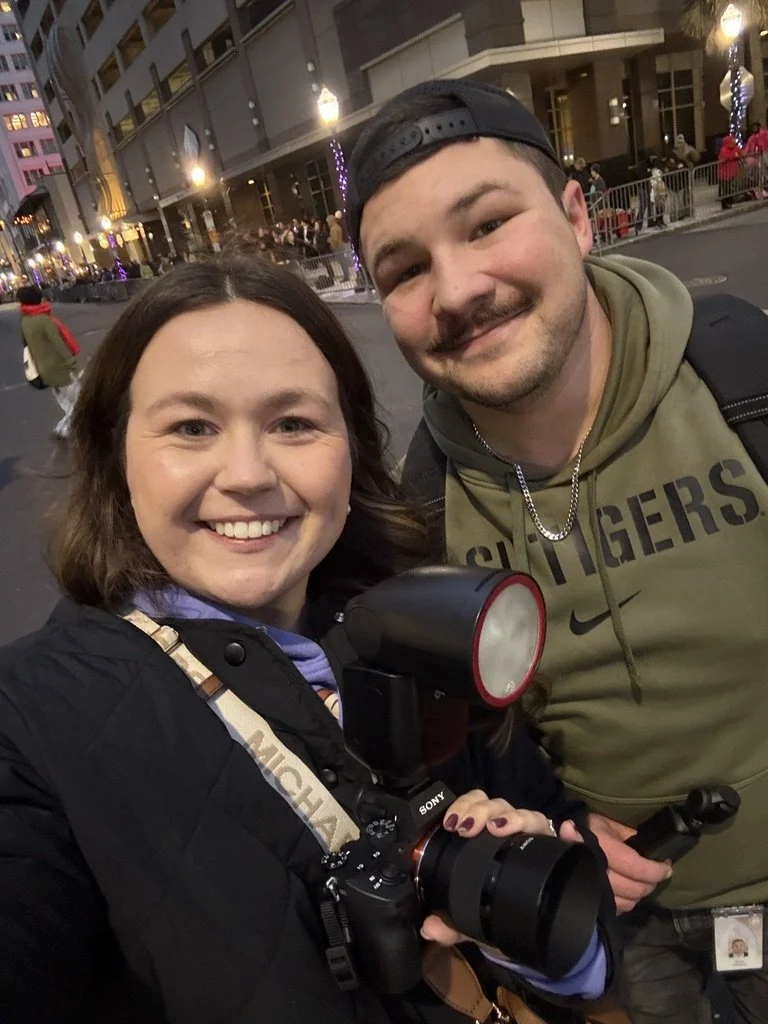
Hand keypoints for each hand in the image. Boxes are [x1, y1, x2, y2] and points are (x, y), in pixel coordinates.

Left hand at [420, 789, 554, 947]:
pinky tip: (566, 832)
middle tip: (470, 828)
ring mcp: (537, 841)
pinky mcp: (560, 857)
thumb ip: (450, 924)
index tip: (454, 823)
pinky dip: (569, 834)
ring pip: (529, 816)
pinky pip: (568, 841)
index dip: (465, 806)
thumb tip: (429, 928)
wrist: (527, 933)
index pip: (477, 805)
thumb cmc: (495, 911)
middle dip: (483, 810)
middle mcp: (511, 832)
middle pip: (499, 806)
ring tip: (500, 827)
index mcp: (486, 837)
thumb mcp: (469, 919)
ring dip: (515, 817)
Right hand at [583, 812, 672, 913]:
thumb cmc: (586, 828)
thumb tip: (652, 847)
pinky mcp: (590, 901)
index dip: (655, 870)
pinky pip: (616, 909)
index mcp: (604, 849)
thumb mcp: (607, 823)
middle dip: (651, 883)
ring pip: (627, 902)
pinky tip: (628, 892)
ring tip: (643, 883)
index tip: (667, 867)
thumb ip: (629, 835)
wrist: (555, 840)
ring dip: (639, 894)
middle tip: (658, 874)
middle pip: (635, 889)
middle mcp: (599, 872)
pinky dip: (626, 902)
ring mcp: (593, 890)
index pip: (636, 867)